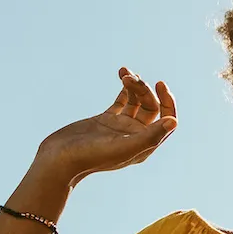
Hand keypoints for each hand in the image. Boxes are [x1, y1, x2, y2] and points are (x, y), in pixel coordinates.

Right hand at [37, 67, 178, 181]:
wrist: (58, 160)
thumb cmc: (90, 157)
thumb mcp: (124, 146)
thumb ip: (150, 136)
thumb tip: (174, 121)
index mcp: (144, 145)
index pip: (166, 120)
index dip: (167, 101)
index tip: (159, 84)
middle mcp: (135, 136)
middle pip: (151, 107)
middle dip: (144, 90)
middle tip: (130, 79)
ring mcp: (120, 127)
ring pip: (137, 101)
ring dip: (135, 85)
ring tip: (124, 73)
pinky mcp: (105, 120)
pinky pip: (122, 101)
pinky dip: (125, 88)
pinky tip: (122, 74)